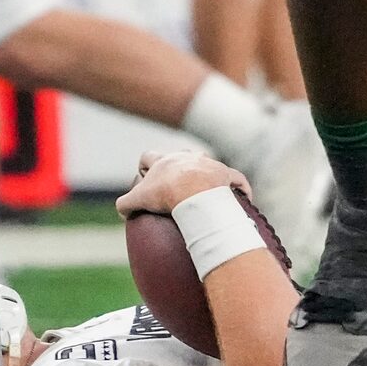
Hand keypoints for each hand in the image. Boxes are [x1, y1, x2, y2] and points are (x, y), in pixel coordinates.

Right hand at [116, 149, 250, 219]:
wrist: (195, 192)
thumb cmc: (165, 193)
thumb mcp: (137, 200)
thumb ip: (125, 204)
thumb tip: (123, 210)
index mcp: (164, 161)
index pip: (148, 156)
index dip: (145, 165)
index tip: (145, 178)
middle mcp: (186, 157)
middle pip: (177, 155)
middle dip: (174, 165)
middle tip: (171, 186)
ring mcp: (207, 163)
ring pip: (204, 161)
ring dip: (203, 171)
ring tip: (202, 190)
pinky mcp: (225, 173)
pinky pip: (236, 178)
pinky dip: (239, 186)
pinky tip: (242, 197)